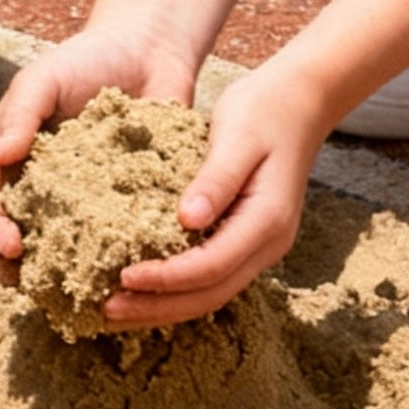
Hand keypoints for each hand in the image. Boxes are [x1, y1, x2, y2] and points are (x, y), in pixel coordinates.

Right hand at [0, 26, 194, 265]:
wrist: (146, 53)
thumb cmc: (86, 60)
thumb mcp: (44, 78)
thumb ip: (21, 113)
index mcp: (6, 154)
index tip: (10, 246)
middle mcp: (33, 182)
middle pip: (9, 231)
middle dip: (11, 262)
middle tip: (27, 282)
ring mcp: (72, 197)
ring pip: (52, 243)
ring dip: (50, 269)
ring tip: (61, 291)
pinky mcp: (113, 202)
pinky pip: (102, 236)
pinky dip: (100, 258)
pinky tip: (110, 277)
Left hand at [104, 58, 326, 329]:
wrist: (300, 100)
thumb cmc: (265, 109)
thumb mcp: (237, 135)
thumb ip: (216, 179)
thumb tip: (187, 220)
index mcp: (268, 219)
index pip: (212, 266)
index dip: (166, 278)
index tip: (123, 277)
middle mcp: (269, 243)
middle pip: (211, 294)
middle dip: (158, 306)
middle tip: (107, 308)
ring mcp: (261, 245)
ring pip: (211, 292)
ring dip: (165, 305)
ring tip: (118, 308)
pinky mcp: (247, 239)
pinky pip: (211, 275)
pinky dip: (176, 286)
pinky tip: (145, 285)